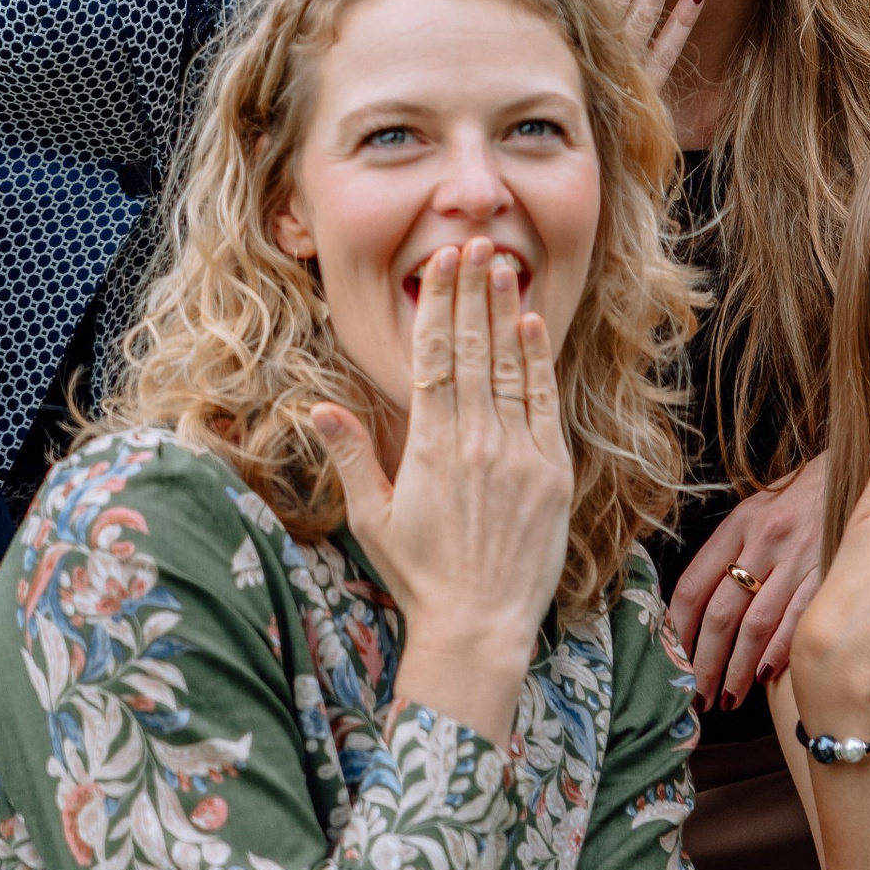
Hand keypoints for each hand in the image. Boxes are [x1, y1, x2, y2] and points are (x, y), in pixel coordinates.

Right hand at [312, 238, 573, 753]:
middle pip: (475, 348)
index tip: (440, 262)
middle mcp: (477, 439)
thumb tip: (318, 408)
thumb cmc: (419, 574)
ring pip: (511, 366)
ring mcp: (519, 453)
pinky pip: (543, 402)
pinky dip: (538, 360)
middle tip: (474, 242)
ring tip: (503, 264)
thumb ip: (350, 455)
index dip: (439, 305)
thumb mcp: (371, 517)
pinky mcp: (551, 471)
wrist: (479, 627)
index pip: (435, 357)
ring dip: (506, 311)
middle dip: (473, 291)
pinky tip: (532, 324)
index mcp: (430, 445)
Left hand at [670, 456, 826, 709]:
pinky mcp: (829, 570)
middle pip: (721, 614)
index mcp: (739, 523)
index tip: (672, 661)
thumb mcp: (758, 508)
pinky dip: (778, 652)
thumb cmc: (801, 495)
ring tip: (726, 698)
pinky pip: (797, 620)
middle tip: (695, 696)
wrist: (857, 465)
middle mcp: (764, 539)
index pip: (693, 585)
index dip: (677, 630)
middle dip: (704, 663)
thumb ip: (731, 551)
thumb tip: (696, 609)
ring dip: (737, 669)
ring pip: (755, 625)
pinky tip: (765, 677)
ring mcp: (798, 557)